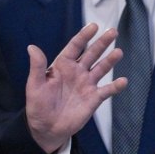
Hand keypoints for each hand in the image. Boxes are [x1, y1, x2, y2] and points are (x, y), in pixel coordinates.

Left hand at [25, 23, 126, 153]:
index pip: (75, 47)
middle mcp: (77, 72)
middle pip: (92, 54)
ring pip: (101, 69)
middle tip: (113, 31)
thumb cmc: (38, 104)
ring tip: (118, 52)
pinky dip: (115, 86)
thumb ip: (36, 66)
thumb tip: (31, 47)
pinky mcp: (93, 99)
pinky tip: (123, 81)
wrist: (46, 127)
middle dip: (102, 43)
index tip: (93, 26)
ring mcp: (86, 84)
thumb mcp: (34, 84)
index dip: (84, 36)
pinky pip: (107, 90)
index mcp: (62, 66)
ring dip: (110, 61)